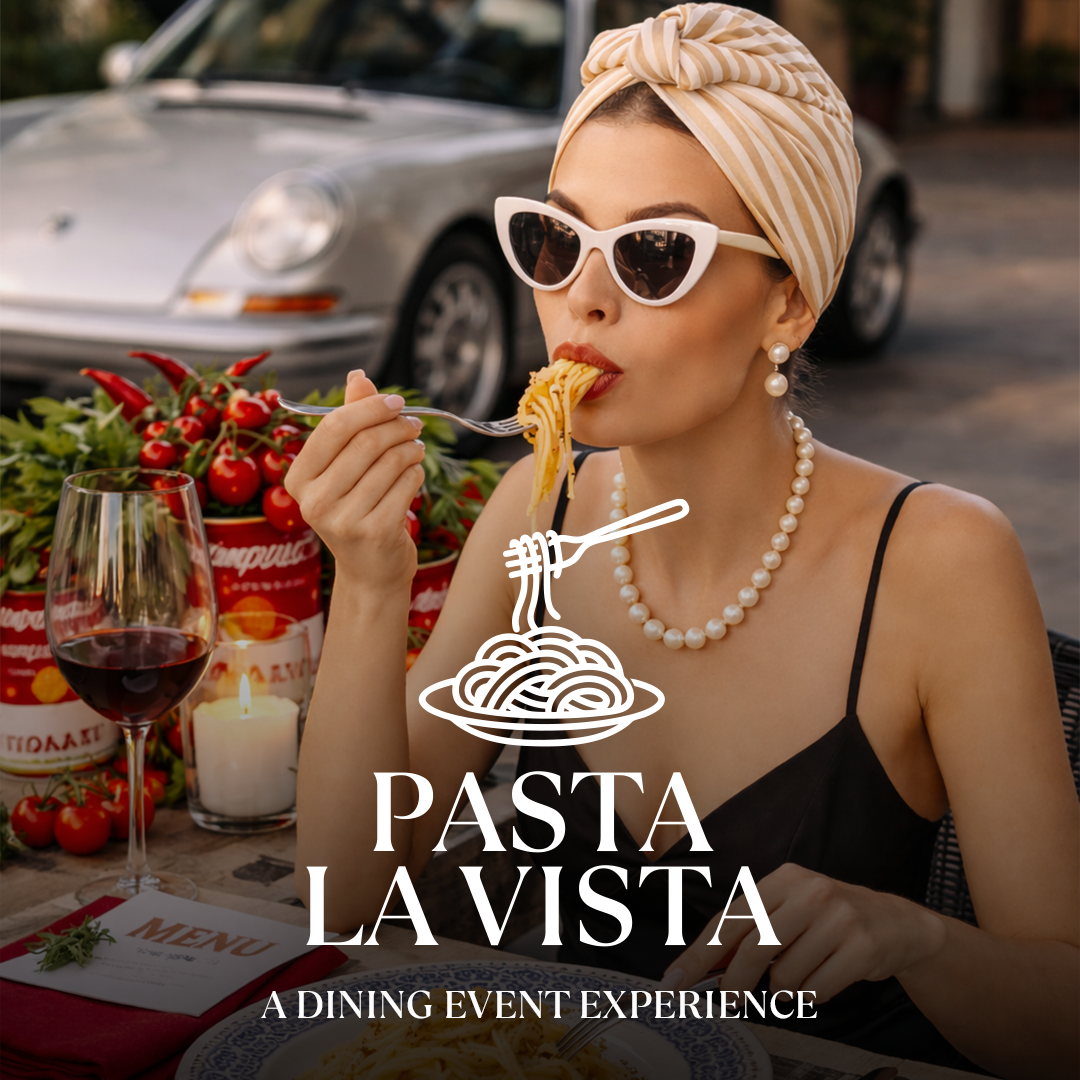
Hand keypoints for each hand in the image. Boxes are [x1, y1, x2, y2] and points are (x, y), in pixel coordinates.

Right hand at [284, 370, 425, 593]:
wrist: (371, 571)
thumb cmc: (358, 508)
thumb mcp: (345, 467)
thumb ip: (351, 421)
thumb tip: (358, 376)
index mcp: (298, 478)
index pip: (334, 427)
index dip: (370, 408)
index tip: (397, 402)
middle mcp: (313, 501)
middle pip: (366, 442)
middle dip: (398, 427)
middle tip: (415, 425)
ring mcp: (342, 520)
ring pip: (391, 462)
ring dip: (411, 450)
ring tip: (415, 450)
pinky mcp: (373, 533)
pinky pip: (406, 485)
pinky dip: (417, 475)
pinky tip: (414, 477)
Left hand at [662, 863, 946, 1002]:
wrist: (897, 924)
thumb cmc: (830, 920)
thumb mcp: (789, 911)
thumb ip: (749, 932)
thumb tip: (703, 963)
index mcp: (784, 879)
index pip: (730, 920)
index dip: (699, 953)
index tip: (674, 981)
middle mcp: (810, 892)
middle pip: (753, 948)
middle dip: (734, 982)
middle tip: (729, 1000)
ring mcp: (838, 919)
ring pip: (785, 976)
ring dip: (785, 989)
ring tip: (802, 975)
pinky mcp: (861, 948)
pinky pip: (816, 991)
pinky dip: (812, 997)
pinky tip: (824, 981)